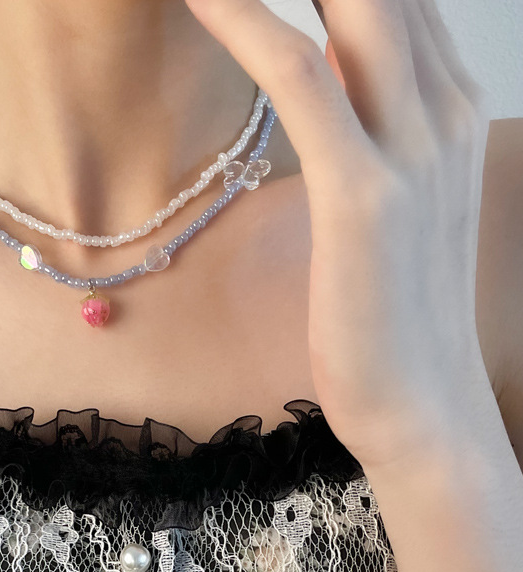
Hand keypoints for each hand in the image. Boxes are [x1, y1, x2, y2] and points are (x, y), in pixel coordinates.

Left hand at [184, 0, 491, 468]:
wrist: (422, 409)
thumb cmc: (389, 318)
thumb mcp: (385, 214)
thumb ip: (367, 146)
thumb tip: (324, 108)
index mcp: (445, 113)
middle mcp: (442, 112)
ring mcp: (412, 151)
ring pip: (354, 4)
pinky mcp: (365, 197)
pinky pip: (303, 81)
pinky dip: (248, 22)